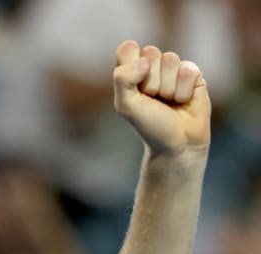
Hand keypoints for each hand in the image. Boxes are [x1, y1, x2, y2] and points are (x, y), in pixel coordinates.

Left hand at [112, 40, 210, 156]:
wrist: (177, 142)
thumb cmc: (148, 124)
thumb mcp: (125, 105)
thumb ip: (123, 79)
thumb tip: (144, 60)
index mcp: (131, 70)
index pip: (128, 48)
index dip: (131, 65)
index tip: (134, 87)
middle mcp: (151, 65)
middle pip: (150, 52)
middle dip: (150, 80)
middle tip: (152, 98)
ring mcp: (173, 69)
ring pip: (170, 59)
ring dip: (167, 87)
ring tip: (167, 101)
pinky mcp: (193, 74)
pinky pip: (188, 70)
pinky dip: (183, 90)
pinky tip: (183, 101)